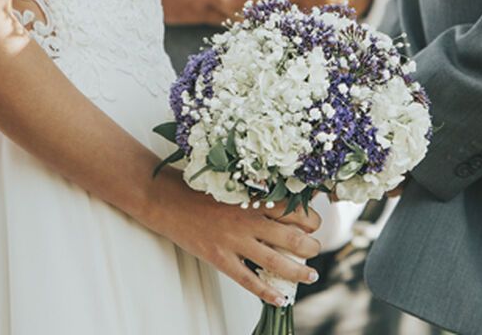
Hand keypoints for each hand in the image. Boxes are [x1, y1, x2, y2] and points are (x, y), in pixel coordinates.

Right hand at [140, 169, 322, 305]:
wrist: (165, 198)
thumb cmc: (198, 187)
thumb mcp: (233, 182)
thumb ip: (258, 192)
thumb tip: (284, 199)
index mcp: (254, 197)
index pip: (295, 210)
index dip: (311, 219)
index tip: (314, 224)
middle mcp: (249, 219)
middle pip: (293, 237)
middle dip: (312, 246)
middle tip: (316, 249)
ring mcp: (234, 241)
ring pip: (277, 262)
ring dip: (300, 271)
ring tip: (312, 275)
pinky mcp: (220, 258)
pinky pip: (249, 280)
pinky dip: (268, 293)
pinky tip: (281, 299)